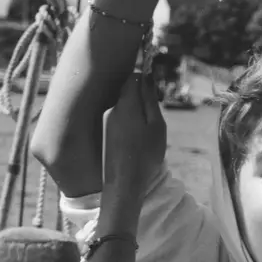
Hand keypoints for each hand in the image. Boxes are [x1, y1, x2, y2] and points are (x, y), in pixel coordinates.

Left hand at [103, 73, 166, 203]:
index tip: (154, 92)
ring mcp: (105, 122)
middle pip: (127, 93)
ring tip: (145, 135)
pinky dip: (129, 126)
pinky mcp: (104, 135)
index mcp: (125, 104)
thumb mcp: (156, 126)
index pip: (132, 78)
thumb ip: (150, 100)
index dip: (144, 80)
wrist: (124, 183)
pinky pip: (119, 121)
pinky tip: (135, 143)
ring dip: (136, 114)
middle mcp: (111, 110)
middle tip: (153, 119)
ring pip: (123, 108)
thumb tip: (146, 77)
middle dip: (141, 100)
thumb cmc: (146, 155)